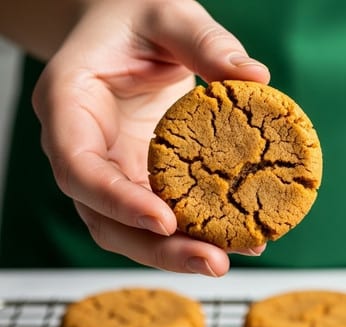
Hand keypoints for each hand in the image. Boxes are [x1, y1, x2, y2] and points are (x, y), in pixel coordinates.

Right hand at [32, 0, 269, 275]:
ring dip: (177, 254)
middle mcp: (83, 149)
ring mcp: (109, 173)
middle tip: (214, 262)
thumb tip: (255, 77)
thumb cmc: (135, 19)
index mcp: (69, 104)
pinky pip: (158, 220)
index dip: (118, 201)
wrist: (125, 31)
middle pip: (106, 219)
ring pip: (131, 232)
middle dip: (159, 249)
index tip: (165, 221)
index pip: (79, 167)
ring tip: (229, 259)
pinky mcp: (137, 183)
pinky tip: (235, 240)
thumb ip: (205, 41)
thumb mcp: (167, 13)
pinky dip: (192, 235)